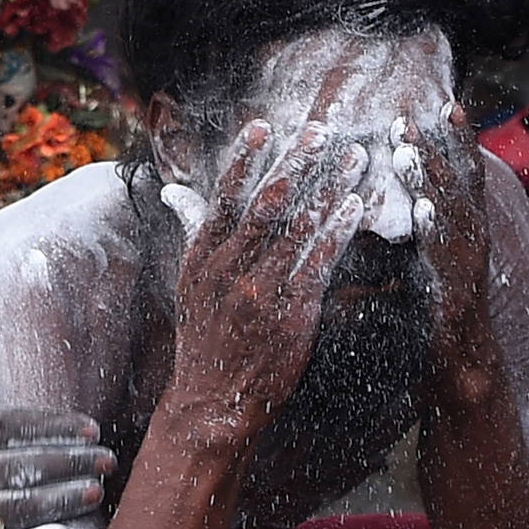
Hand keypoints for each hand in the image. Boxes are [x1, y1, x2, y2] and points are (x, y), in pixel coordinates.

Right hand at [160, 117, 371, 448]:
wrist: (212, 402)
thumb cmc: (205, 336)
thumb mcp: (189, 282)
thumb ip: (191, 231)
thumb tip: (174, 191)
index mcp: (203, 257)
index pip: (223, 197)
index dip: (244, 160)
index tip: (264, 126)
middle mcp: (229, 270)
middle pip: (266, 204)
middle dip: (297, 163)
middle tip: (321, 130)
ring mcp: (260, 292)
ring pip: (297, 228)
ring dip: (329, 188)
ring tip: (353, 158)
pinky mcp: (291, 315)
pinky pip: (317, 263)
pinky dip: (336, 231)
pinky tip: (354, 207)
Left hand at [409, 107, 503, 402]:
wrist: (462, 372)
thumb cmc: (438, 319)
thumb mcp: (428, 266)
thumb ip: (419, 235)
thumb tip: (385, 205)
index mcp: (466, 232)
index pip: (465, 177)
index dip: (460, 142)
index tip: (449, 105)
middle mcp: (472, 243)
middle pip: (457, 185)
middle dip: (435, 149)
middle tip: (410, 116)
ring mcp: (467, 267)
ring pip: (450, 213)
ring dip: (429, 179)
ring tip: (407, 150)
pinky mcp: (456, 293)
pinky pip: (445, 256)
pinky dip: (435, 231)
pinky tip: (421, 209)